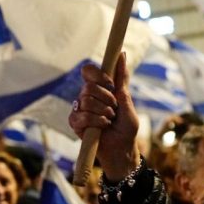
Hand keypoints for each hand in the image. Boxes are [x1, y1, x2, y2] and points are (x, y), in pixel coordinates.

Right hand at [69, 53, 140, 180]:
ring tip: (109, 120)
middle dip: (106, 98)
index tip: (110, 84)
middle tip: (114, 109)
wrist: (122, 149)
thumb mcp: (128, 102)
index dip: (97, 75)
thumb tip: (122, 55)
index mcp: (99, 88)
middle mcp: (87, 96)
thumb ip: (122, 80)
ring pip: (85, 101)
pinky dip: (95, 122)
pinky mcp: (75, 123)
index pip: (88, 71)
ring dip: (103, 112)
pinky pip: (81, 116)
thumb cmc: (126, 127)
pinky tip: (102, 127)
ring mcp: (80, 109)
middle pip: (88, 86)